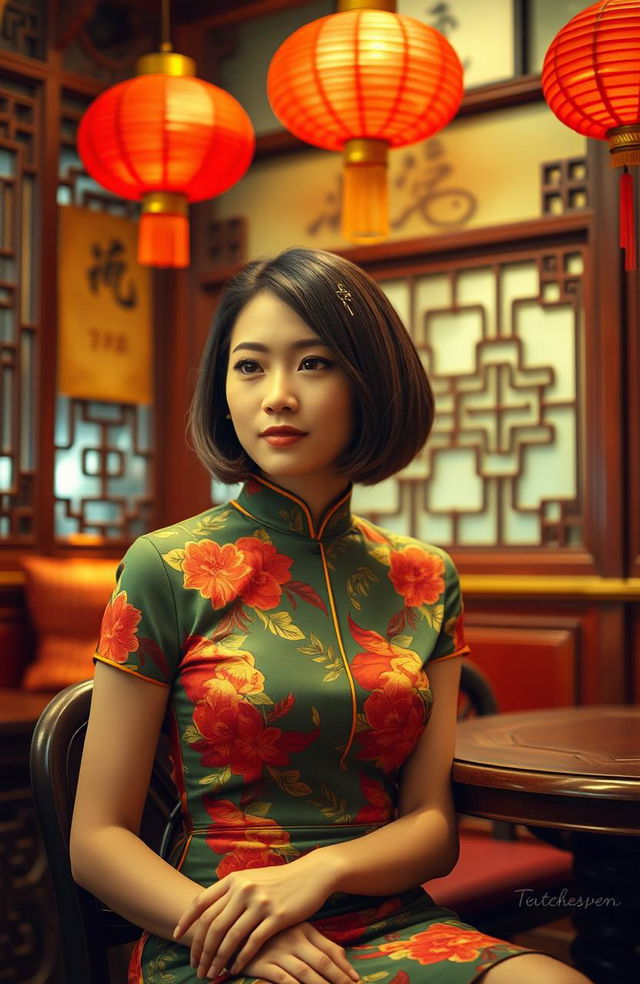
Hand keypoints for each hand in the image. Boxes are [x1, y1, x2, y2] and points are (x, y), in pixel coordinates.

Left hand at [173, 854, 338, 979]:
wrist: (313, 874)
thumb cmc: (280, 880)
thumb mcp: (253, 879)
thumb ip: (232, 892)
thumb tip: (209, 911)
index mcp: (234, 879)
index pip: (201, 901)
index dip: (186, 920)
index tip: (176, 935)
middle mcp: (243, 889)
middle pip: (212, 924)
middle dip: (200, 950)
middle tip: (196, 967)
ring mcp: (260, 902)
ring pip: (229, 937)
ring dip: (217, 960)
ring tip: (211, 974)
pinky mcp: (277, 916)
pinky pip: (252, 943)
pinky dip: (241, 959)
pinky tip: (235, 970)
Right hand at [237, 922, 359, 983]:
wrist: (235, 923)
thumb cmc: (272, 930)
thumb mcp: (297, 931)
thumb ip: (319, 943)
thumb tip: (345, 961)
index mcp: (304, 929)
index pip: (330, 951)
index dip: (344, 969)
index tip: (356, 982)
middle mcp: (293, 938)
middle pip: (322, 963)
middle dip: (338, 980)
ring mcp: (277, 950)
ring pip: (305, 973)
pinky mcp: (261, 962)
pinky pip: (282, 978)